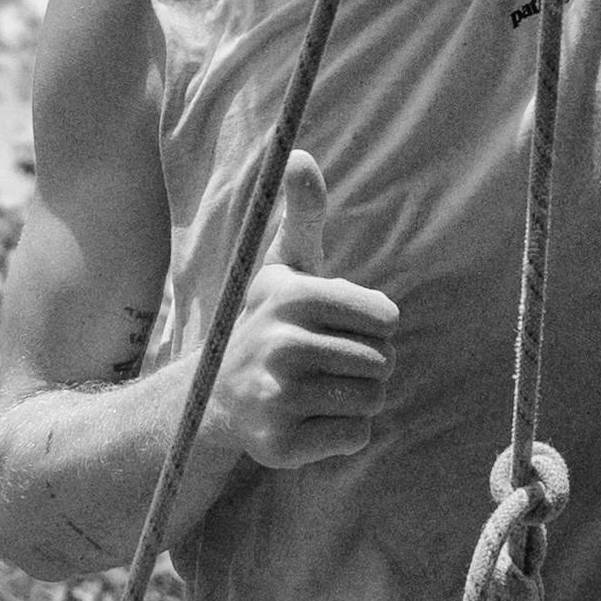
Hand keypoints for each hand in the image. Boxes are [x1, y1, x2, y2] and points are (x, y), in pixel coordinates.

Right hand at [204, 154, 397, 481]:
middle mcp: (280, 345)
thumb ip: (304, 213)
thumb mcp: (286, 266)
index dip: (376, 326)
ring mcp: (277, 398)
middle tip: (331, 363)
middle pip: (382, 362)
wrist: (215, 395)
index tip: (347, 327)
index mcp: (290, 296)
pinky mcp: (279, 446)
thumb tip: (300, 155)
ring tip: (324, 388)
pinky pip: (356, 437)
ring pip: (373, 400)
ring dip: (360, 398)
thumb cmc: (271, 323)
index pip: (385, 318)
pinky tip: (312, 419)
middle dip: (369, 364)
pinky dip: (345, 432)